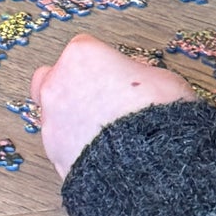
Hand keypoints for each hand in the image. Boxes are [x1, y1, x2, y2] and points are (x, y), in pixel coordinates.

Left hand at [30, 35, 193, 179]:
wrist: (152, 166)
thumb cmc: (157, 118)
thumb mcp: (163, 79)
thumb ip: (140, 75)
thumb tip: (141, 83)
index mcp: (82, 56)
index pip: (84, 48)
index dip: (102, 63)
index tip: (114, 74)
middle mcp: (59, 85)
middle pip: (52, 77)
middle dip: (70, 86)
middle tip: (97, 99)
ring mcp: (53, 122)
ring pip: (53, 115)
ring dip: (72, 120)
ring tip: (105, 134)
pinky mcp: (55, 155)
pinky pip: (61, 146)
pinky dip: (75, 148)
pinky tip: (101, 154)